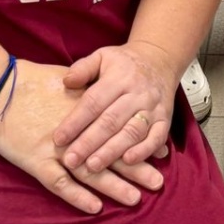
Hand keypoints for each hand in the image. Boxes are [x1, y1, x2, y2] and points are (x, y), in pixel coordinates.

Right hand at [0, 58, 164, 214]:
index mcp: (85, 110)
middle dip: (135, 168)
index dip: (139, 141)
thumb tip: (114, 94)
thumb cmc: (33, 81)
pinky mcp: (36, 162)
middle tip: (158, 182)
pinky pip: (60, 183)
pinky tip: (95, 208)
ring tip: (135, 198)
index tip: (161, 152)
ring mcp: (56, 149)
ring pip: (91, 172)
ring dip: (113, 186)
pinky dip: (77, 196)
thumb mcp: (69, 78)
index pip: (119, 129)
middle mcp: (76, 132)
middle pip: (111, 152)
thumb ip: (92, 89)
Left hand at [55, 41, 179, 172]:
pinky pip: (157, 137)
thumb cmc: (123, 63)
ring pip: (132, 132)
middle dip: (89, 143)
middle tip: (71, 160)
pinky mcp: (165, 120)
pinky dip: (144, 151)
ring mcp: (153, 107)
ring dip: (112, 151)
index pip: (93, 102)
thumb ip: (83, 68)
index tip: (58, 139)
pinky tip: (128, 162)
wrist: (160, 59)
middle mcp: (137, 93)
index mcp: (118, 77)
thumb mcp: (102, 56)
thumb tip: (66, 82)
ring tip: (92, 167)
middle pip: (110, 121)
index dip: (75, 122)